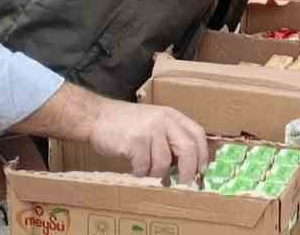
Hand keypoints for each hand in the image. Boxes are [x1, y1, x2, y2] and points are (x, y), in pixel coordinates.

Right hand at [88, 99, 207, 180]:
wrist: (96, 116)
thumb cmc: (126, 124)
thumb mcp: (154, 122)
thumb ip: (170, 137)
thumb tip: (187, 165)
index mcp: (171, 116)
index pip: (197, 134)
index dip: (202, 154)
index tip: (201, 170)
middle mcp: (163, 121)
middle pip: (187, 149)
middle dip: (187, 171)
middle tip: (183, 183)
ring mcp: (149, 130)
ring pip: (164, 163)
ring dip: (156, 174)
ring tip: (146, 170)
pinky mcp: (134, 141)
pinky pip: (144, 166)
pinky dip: (139, 172)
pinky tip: (133, 168)